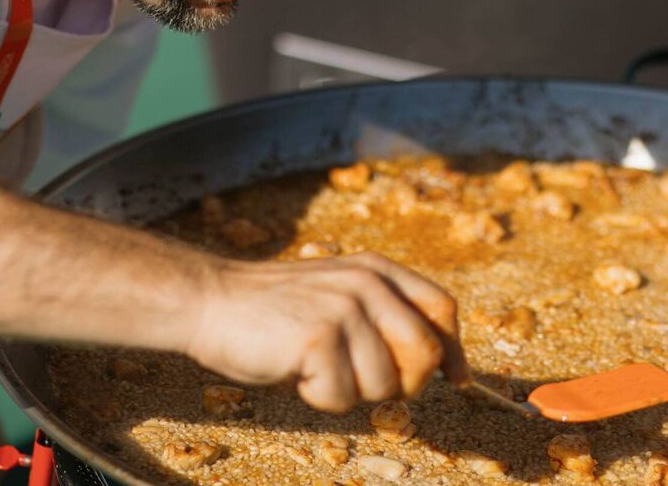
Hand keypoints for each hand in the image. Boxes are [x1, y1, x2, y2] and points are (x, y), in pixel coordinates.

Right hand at [186, 251, 468, 412]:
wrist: (210, 301)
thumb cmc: (273, 312)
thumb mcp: (337, 298)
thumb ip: (383, 318)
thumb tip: (440, 366)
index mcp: (376, 270)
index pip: (442, 308)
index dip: (454, 350)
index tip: (457, 380)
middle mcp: (367, 284)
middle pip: (425, 353)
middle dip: (400, 382)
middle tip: (357, 379)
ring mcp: (345, 309)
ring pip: (384, 385)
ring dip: (349, 391)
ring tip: (313, 365)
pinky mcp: (320, 337)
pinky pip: (343, 396)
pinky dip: (318, 396)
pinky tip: (293, 369)